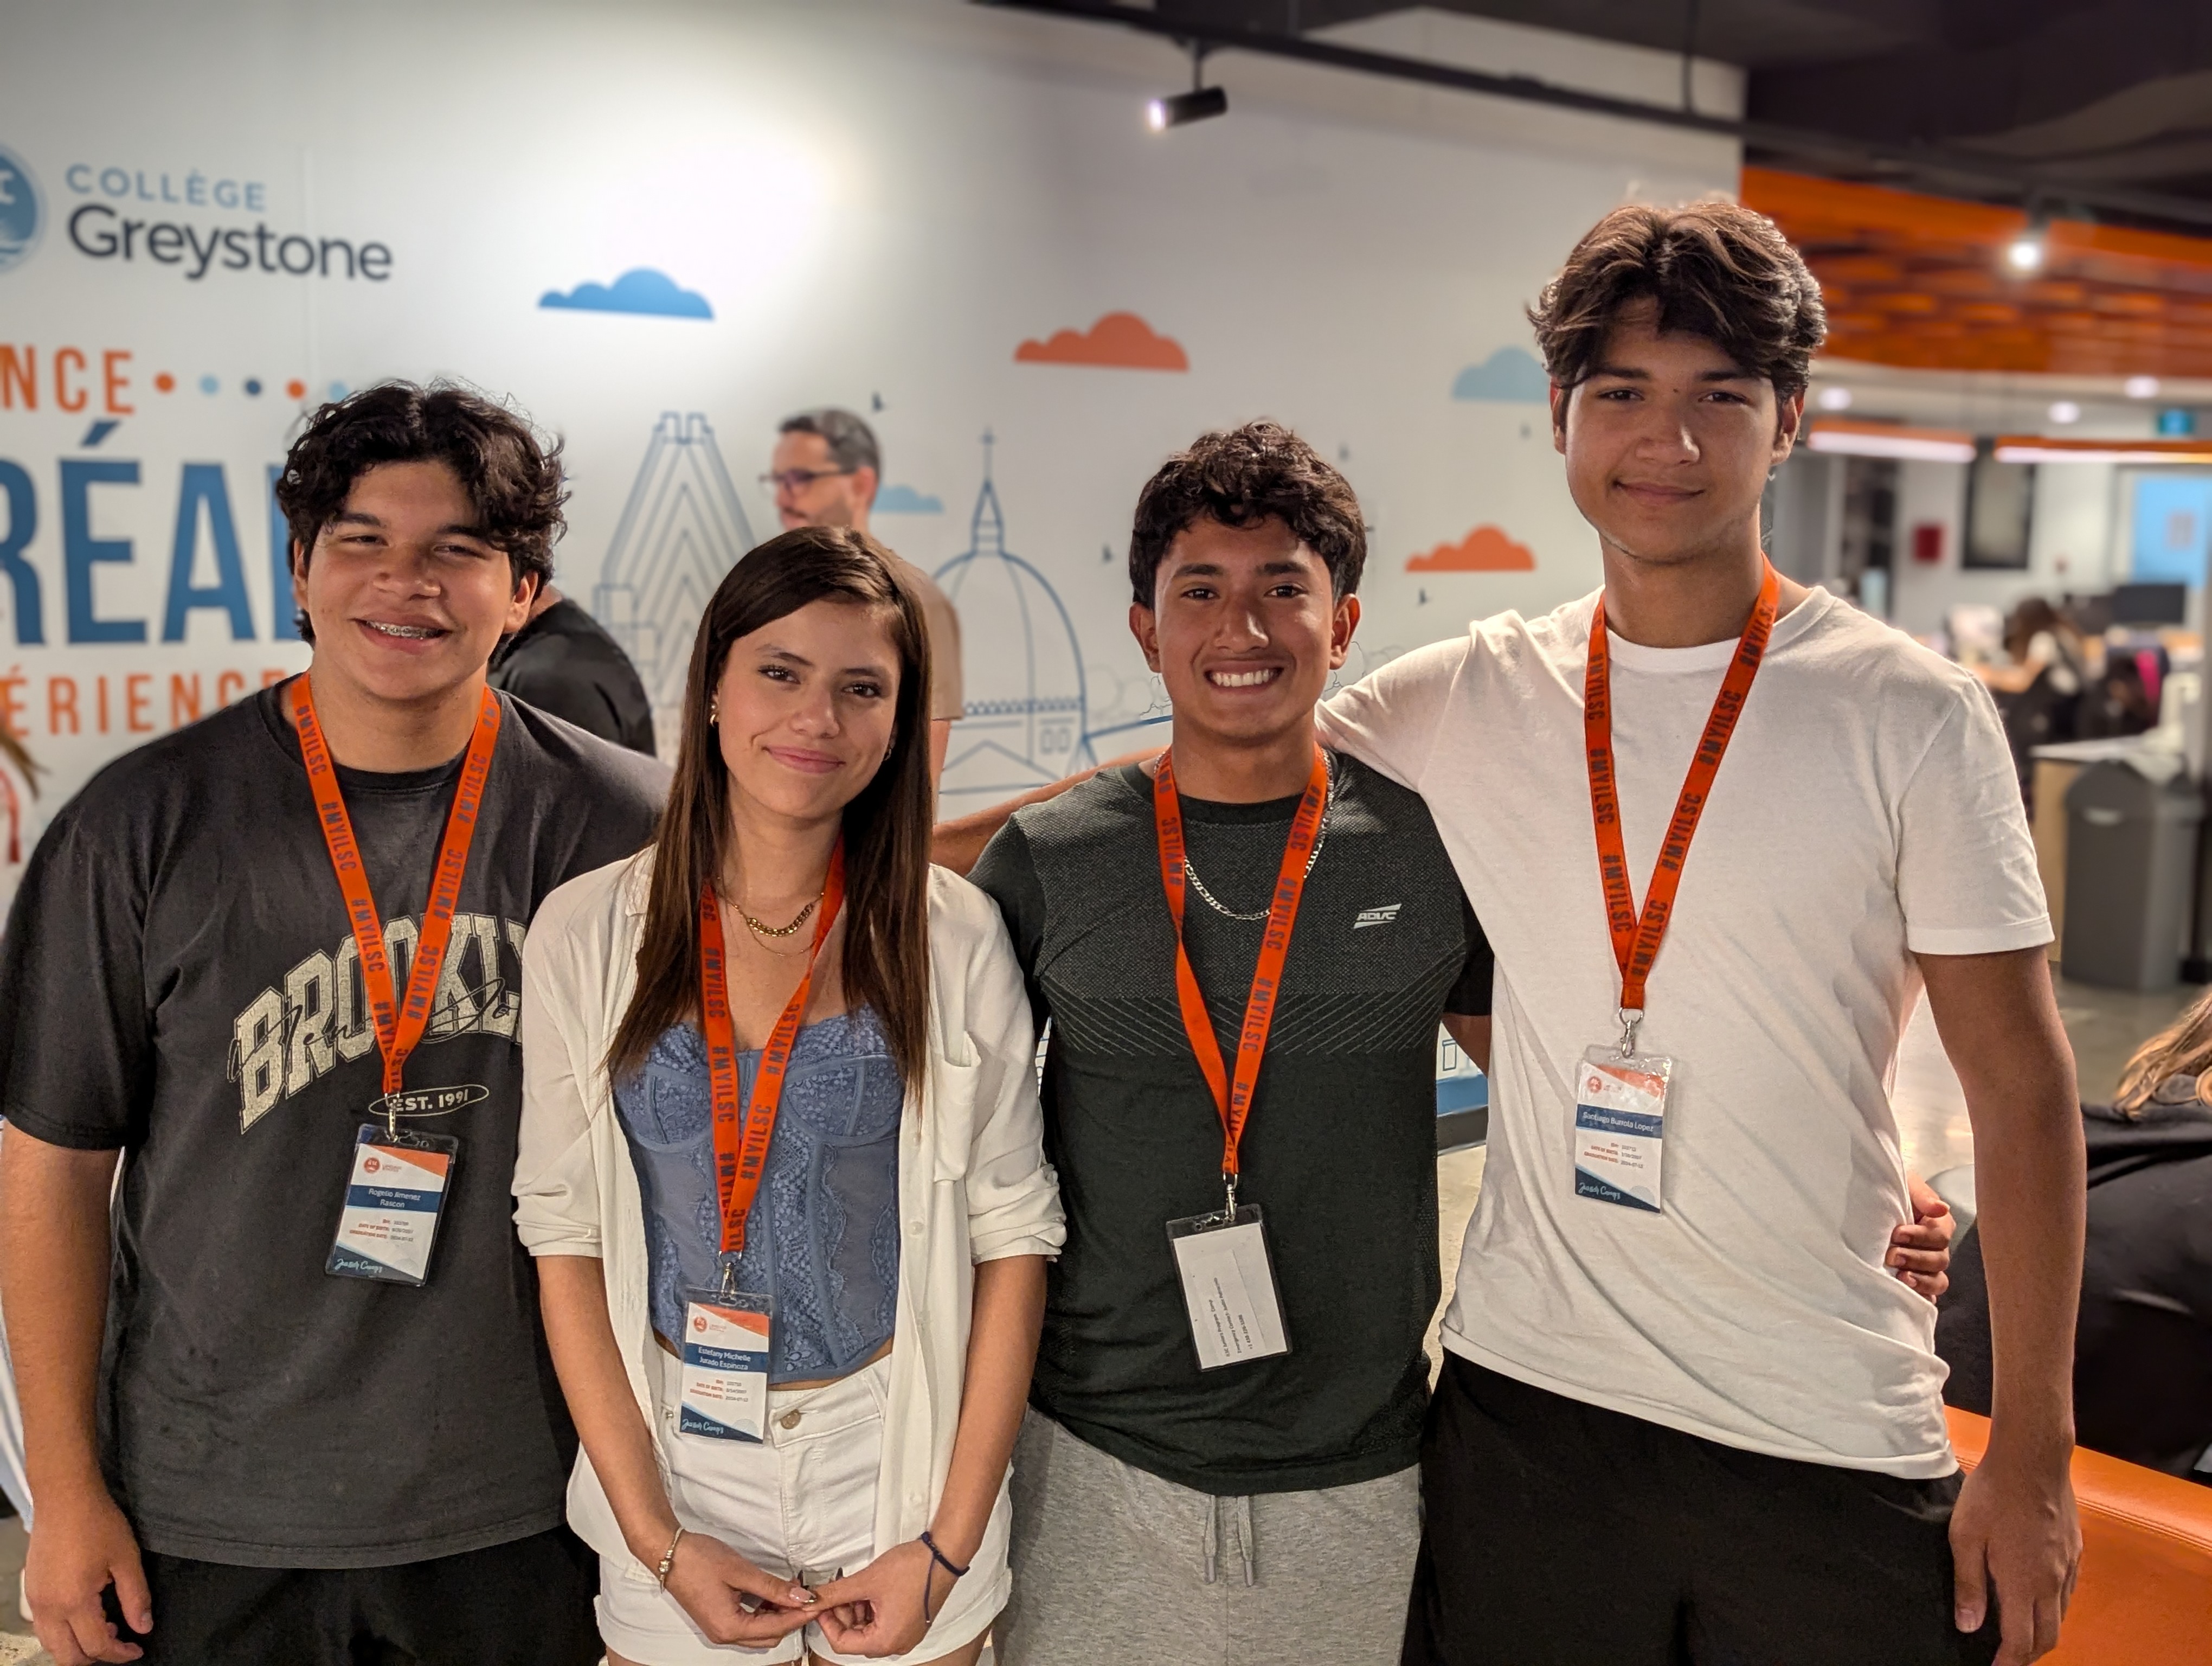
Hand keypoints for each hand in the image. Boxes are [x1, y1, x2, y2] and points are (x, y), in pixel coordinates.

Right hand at [25, 1485, 150, 1665]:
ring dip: (77, 1647)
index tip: (138, 1650)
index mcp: (74, 1602)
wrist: (65, 1498)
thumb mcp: (126, 1559)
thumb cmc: (98, 1523)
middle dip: (95, 1659)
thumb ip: (136, 1598)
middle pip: (67, 1657)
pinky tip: (85, 1615)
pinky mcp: (31, 1591)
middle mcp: (48, 1608)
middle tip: (121, 1644)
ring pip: (51, 1644)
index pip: (96, 1646)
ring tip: (106, 1627)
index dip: (120, 1654)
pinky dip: (63, 1633)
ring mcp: (35, 1601)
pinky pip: (44, 1627)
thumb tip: (143, 1628)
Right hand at [661, 1532, 817, 1649]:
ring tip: (791, 1591)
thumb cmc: (699, 1560)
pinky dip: (764, 1611)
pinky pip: (748, 1623)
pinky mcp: (717, 1618)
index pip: (776, 1628)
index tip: (818, 1602)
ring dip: (777, 1614)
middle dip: (791, 1617)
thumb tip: (800, 1596)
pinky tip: (772, 1593)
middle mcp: (724, 1634)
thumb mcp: (741, 1571)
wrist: (669, 1553)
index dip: (800, 1615)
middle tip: (806, 1595)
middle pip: (769, 1635)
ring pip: (759, 1631)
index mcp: (729, 1627)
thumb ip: (773, 1587)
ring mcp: (719, 1628)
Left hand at [811, 1540, 945, 1658]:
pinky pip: (882, 1624)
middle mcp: (897, 1644)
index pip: (842, 1644)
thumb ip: (835, 1593)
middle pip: (855, 1637)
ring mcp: (906, 1635)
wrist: (944, 1555)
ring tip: (852, 1587)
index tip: (821, 1604)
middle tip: (835, 1591)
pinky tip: (867, 1590)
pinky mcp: (911, 1624)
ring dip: (855, 1610)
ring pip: (868, 1630)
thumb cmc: (912, 1569)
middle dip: (842, 1614)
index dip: (826, 1622)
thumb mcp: (867, 1581)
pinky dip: (870, 1609)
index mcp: (885, 1641)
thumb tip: (812, 1599)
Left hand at [1891, 1175, 1955, 1299]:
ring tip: (1901, 1279)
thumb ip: (1922, 1196)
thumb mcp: (1905, 1186)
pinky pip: (1927, 1295)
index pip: (1939, 1236)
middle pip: (1939, 1260)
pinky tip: (1908, 1296)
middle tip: (1891, 1256)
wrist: (1869, 1201)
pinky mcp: (1916, 1279)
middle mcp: (1937, 1247)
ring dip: (1921, 1281)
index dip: (1920, 1237)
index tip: (1896, 1234)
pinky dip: (1921, 1297)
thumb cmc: (1889, 1191)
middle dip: (1916, 1259)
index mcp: (1938, 1223)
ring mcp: (1927, 1266)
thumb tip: (1940, 1208)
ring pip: (1937, 1281)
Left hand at [1951, 1447, 2079, 1664]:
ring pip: (2061, 1616)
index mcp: (2023, 1583)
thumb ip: (1969, 1584)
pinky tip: (2037, 1599)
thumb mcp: (1965, 1537)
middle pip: (2048, 1636)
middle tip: (2008, 1658)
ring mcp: (2067, 1566)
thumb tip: (1969, 1626)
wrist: (2032, 1458)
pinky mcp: (2074, 1550)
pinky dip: (2053, 1608)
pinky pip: (2067, 1592)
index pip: (2022, 1640)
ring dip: (2043, 1632)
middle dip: (2029, 1655)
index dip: (2009, 1661)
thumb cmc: (1992, 1494)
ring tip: (2021, 1633)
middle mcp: (2051, 1582)